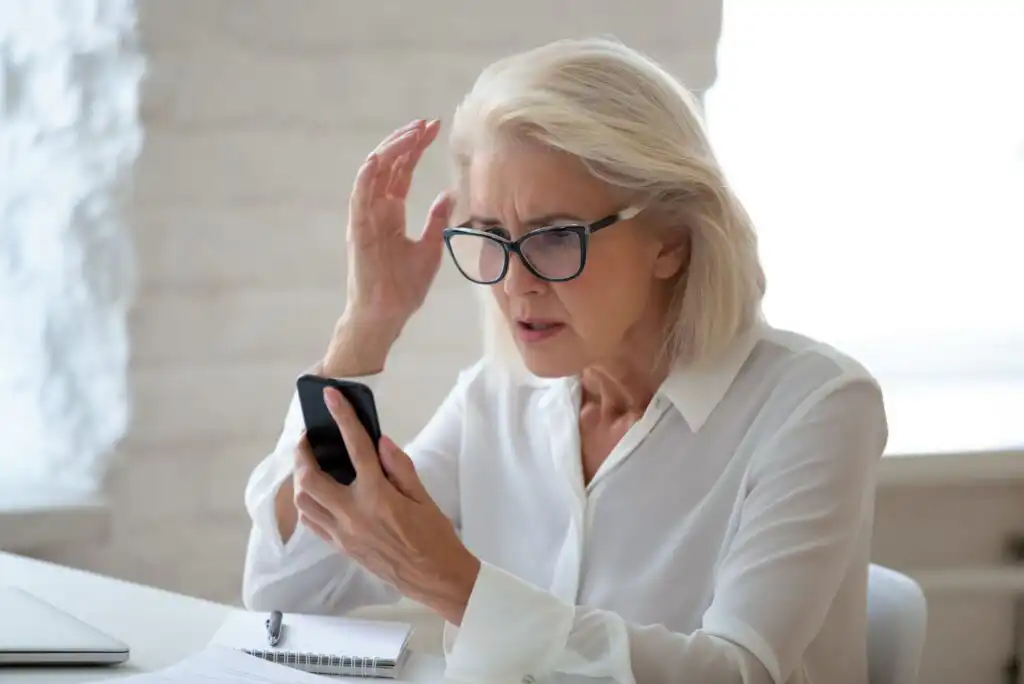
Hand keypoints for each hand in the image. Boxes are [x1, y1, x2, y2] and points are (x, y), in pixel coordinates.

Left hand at [292, 387, 479, 624]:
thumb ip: (399, 466)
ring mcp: (342, 533)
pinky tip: (316, 492)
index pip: (355, 448)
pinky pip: (311, 521)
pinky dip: (307, 502)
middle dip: (303, 452)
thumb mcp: (422, 495)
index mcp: (377, 496)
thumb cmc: (434, 536)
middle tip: (309, 438)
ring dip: (300, 478)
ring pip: (303, 501)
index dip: (342, 417)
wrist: (435, 577)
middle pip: (310, 477)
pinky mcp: (340, 546)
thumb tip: (379, 441)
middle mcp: (353, 514)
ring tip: (309, 463)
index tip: (331, 396)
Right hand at [344, 118, 456, 331]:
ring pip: (373, 173)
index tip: (435, 128)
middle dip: (407, 141)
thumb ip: (436, 219)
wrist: (387, 314)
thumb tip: (449, 194)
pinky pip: (359, 196)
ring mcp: (365, 218)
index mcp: (391, 213)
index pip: (403, 170)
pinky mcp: (357, 230)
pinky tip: (381, 157)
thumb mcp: (429, 247)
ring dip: (391, 150)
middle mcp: (376, 210)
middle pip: (389, 165)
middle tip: (428, 123)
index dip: (416, 148)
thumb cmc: (404, 287)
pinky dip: (367, 175)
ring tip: (411, 133)